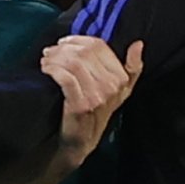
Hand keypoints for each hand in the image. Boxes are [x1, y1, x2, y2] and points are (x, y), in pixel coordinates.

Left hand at [42, 38, 143, 167]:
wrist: (79, 142)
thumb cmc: (96, 114)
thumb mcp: (120, 92)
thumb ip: (132, 69)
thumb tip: (138, 44)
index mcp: (121, 79)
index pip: (98, 46)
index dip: (78, 40)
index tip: (64, 43)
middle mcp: (112, 86)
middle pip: (84, 52)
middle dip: (63, 48)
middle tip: (51, 51)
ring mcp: (97, 96)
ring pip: (73, 63)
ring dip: (55, 58)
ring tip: (46, 60)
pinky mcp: (80, 105)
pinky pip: (65, 77)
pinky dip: (53, 69)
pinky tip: (46, 70)